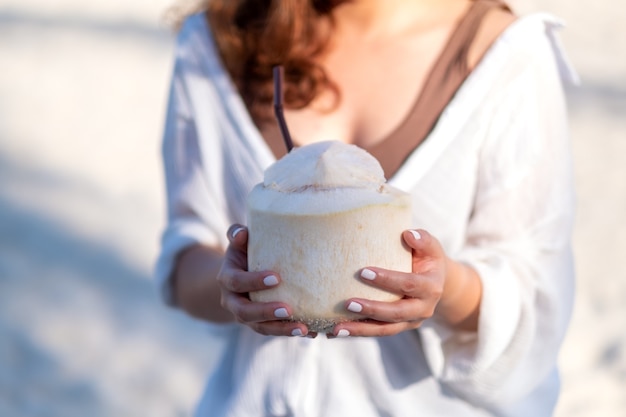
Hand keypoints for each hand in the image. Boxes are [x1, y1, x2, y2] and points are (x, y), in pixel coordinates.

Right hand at [217, 224, 312, 336]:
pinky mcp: (258, 324)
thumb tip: (242, 232)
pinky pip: (272, 332)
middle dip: (266, 312)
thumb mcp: (239, 244)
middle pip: (244, 312)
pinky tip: (310, 331)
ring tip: (303, 328)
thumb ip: (237, 235)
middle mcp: (232, 301)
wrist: (235, 277)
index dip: (254, 281)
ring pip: (259, 328)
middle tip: (288, 310)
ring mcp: (244, 316)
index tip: (277, 278)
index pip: (237, 282)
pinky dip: (289, 332)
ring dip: (281, 330)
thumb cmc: (243, 254)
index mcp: (227, 279)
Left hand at [330, 229, 447, 337]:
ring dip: (361, 330)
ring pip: (385, 330)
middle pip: (396, 313)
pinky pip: (377, 332)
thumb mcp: (430, 247)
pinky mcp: (399, 327)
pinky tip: (336, 332)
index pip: (408, 285)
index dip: (387, 280)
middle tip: (348, 304)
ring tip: (337, 328)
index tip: (363, 272)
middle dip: (372, 309)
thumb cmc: (426, 258)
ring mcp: (411, 322)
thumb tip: (407, 234)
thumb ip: (422, 239)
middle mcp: (423, 309)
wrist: (436, 282)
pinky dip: (357, 333)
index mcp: (431, 287)